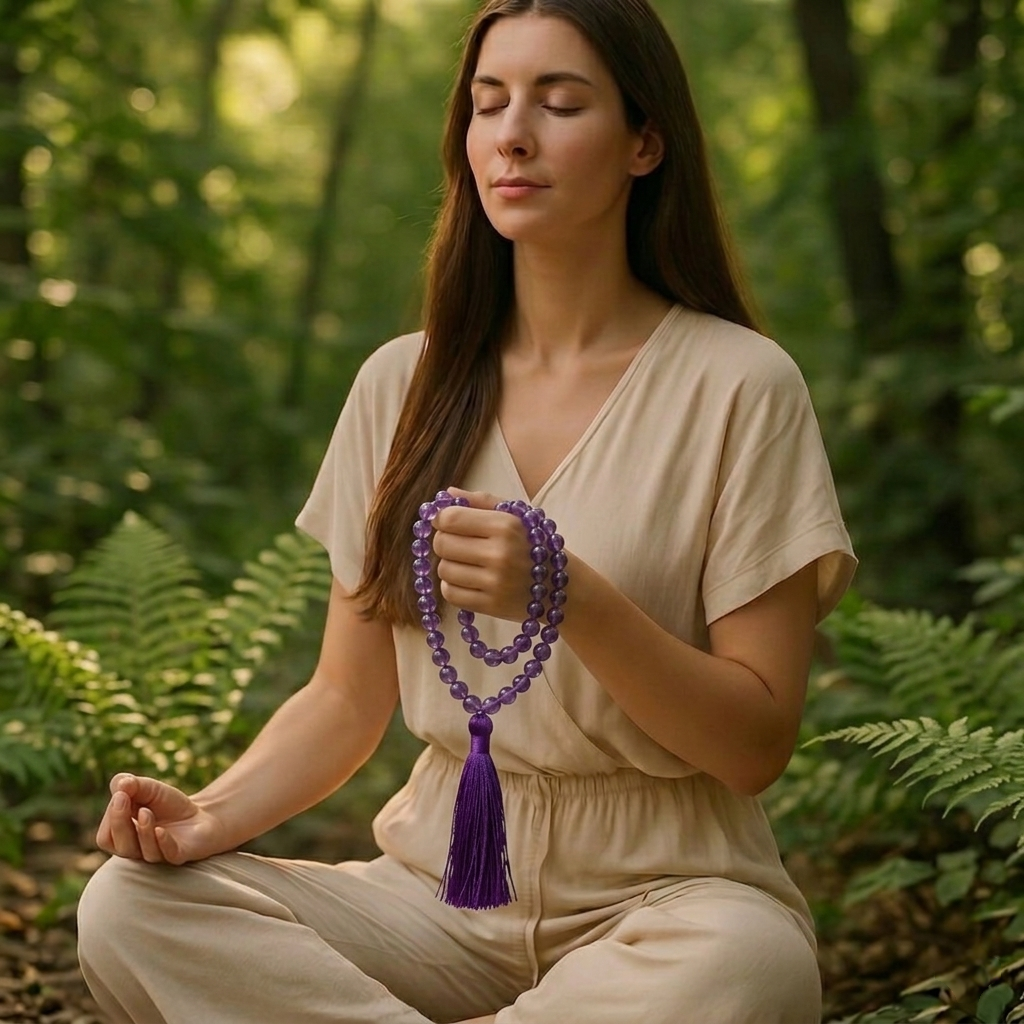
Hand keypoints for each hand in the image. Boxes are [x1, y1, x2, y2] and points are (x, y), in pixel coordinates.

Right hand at [95, 773, 228, 864]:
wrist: (200, 815)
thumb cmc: (168, 804)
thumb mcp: (149, 789)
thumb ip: (132, 785)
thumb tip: (121, 783)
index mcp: (125, 838)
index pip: (106, 837)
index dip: (110, 817)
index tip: (121, 794)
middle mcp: (138, 850)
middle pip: (120, 847)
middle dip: (119, 822)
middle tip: (124, 798)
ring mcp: (159, 854)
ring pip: (143, 852)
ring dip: (143, 831)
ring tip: (146, 811)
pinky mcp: (179, 854)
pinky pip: (168, 855)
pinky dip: (163, 842)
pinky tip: (160, 830)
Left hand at [432, 487, 533, 622]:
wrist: (561, 585)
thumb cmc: (534, 544)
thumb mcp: (515, 514)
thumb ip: (481, 501)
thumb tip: (446, 493)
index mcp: (505, 525)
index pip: (450, 518)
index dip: (441, 518)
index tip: (446, 522)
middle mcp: (500, 554)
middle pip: (442, 544)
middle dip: (445, 541)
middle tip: (459, 543)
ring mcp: (495, 582)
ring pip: (444, 570)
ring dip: (450, 565)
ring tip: (469, 563)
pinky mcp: (491, 606)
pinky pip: (450, 593)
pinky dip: (453, 586)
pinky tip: (469, 580)